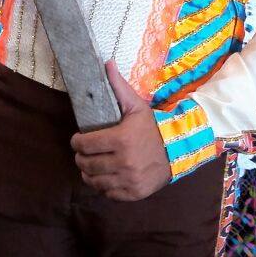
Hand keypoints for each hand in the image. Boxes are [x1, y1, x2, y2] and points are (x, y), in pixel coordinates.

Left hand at [70, 61, 171, 200]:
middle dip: (81, 157)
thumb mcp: (136, 106)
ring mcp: (129, 180)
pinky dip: (103, 186)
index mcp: (121, 140)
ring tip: (92, 165)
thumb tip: (106, 63)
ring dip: (89, 173)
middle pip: (86, 164)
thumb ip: (118, 87)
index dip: (76, 142)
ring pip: (94, 181)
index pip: (84, 145)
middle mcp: (124, 162)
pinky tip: (106, 176)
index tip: (78, 139)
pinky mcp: (134, 193)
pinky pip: (108, 193)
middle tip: (83, 153)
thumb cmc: (153, 127)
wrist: (178, 150)